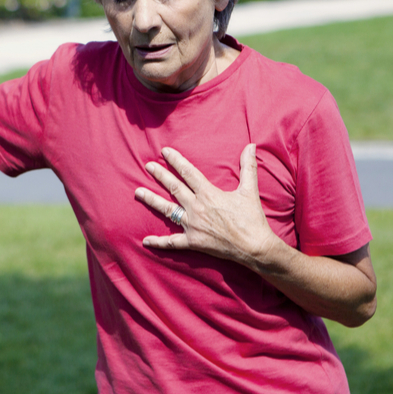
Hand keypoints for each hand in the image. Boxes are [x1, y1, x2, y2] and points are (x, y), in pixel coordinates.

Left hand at [136, 144, 281, 269]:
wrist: (254, 247)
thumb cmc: (252, 218)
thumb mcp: (249, 190)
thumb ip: (248, 167)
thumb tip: (251, 146)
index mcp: (209, 194)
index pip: (188, 172)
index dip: (175, 161)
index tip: (164, 151)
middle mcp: (197, 208)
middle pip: (174, 188)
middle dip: (160, 175)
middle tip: (148, 166)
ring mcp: (192, 225)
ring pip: (167, 210)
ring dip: (152, 200)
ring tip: (138, 192)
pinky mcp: (193, 242)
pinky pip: (172, 242)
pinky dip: (158, 242)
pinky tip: (145, 241)